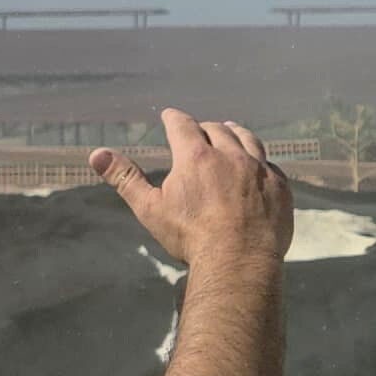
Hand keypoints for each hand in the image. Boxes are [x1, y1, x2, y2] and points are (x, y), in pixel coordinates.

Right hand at [96, 110, 291, 270]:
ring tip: (231, 131)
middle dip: (205, 127)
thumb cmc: (190, 237)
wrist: (239, 260)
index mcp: (196, 156)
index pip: (182, 125)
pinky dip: (260, 161)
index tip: (169, 115)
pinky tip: (258, 166)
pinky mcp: (279, 187)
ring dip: (236, 133)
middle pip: (216, 129)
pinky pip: (270, 165)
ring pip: (248, 139)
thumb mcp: (150, 209)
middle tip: (200, 129)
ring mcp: (258, 169)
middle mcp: (230, 155)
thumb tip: (96, 154)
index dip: (173, 118)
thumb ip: (125, 178)